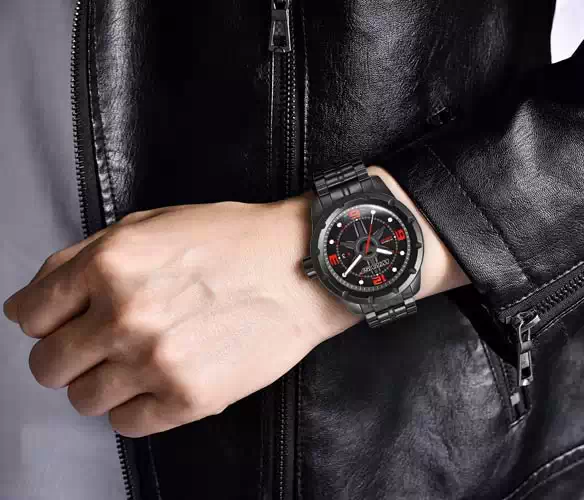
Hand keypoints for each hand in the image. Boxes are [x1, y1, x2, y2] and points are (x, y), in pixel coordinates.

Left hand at [2, 199, 357, 436]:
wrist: (303, 268)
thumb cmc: (237, 241)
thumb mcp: (152, 224)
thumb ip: (87, 256)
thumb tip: (42, 296)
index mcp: (109, 265)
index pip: (28, 316)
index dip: (44, 320)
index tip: (61, 324)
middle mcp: (124, 315)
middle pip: (47, 366)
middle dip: (69, 356)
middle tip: (101, 346)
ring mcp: (155, 361)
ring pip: (83, 400)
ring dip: (104, 384)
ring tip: (139, 364)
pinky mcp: (189, 397)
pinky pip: (127, 424)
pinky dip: (137, 407)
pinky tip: (161, 382)